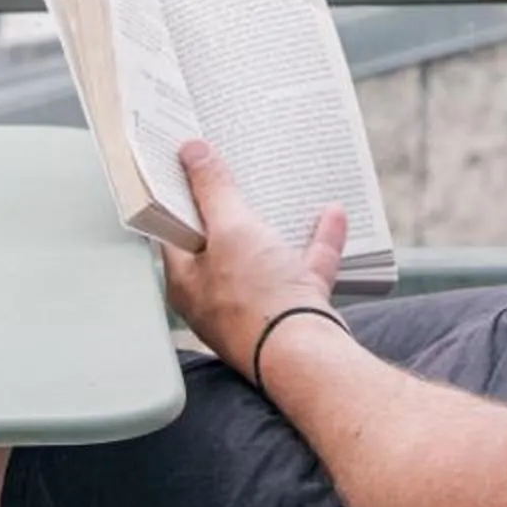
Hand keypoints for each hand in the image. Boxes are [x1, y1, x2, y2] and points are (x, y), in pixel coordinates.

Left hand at [159, 139, 348, 379]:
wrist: (305, 353)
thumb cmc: (256, 300)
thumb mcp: (230, 231)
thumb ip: (212, 190)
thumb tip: (191, 153)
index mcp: (187, 280)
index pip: (174, 227)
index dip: (179, 190)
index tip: (188, 158)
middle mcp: (217, 294)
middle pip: (220, 238)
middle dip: (231, 201)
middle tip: (235, 163)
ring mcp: (257, 302)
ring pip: (265, 252)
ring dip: (276, 218)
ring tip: (282, 184)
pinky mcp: (292, 307)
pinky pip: (305, 265)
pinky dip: (317, 239)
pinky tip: (332, 214)